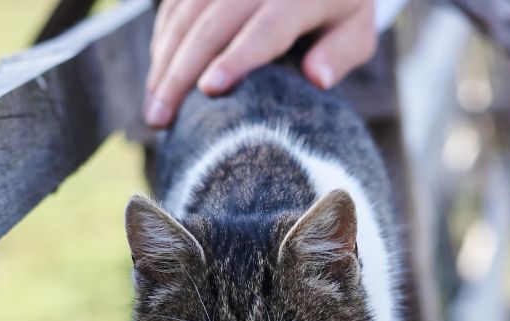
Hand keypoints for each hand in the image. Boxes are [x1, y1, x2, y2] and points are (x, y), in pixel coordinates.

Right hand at [145, 0, 376, 127]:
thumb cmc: (340, 8)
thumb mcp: (356, 29)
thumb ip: (340, 53)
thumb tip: (318, 78)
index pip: (264, 29)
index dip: (235, 58)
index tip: (209, 89)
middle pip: (212, 24)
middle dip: (181, 73)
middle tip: (160, 120)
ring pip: (185, 15)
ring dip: (163, 62)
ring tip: (154, 111)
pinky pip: (175, 6)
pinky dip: (163, 42)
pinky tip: (158, 79)